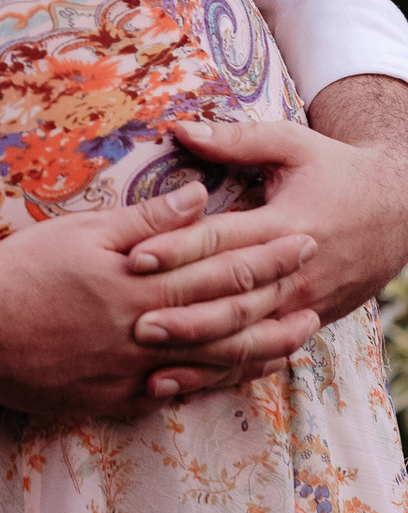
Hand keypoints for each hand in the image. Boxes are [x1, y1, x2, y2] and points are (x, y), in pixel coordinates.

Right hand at [0, 181, 318, 416]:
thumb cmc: (21, 270)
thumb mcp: (82, 232)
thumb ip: (146, 220)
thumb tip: (200, 198)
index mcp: (138, 286)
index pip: (218, 268)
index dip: (264, 254)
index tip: (301, 239)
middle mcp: (142, 335)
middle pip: (226, 319)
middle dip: (276, 301)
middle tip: (314, 285)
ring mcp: (128, 375)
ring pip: (209, 365)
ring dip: (257, 351)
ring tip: (294, 341)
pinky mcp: (111, 402)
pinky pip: (172, 397)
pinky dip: (209, 386)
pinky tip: (231, 378)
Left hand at [123, 86, 407, 361]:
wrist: (400, 212)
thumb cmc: (336, 170)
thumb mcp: (293, 143)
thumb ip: (236, 139)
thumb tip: (179, 129)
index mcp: (288, 223)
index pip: (226, 241)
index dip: (180, 248)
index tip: (135, 255)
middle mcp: (296, 272)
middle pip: (233, 298)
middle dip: (183, 312)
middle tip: (132, 320)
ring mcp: (304, 304)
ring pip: (247, 336)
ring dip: (199, 350)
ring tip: (150, 358)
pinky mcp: (307, 323)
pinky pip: (260, 355)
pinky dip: (221, 372)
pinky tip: (182, 383)